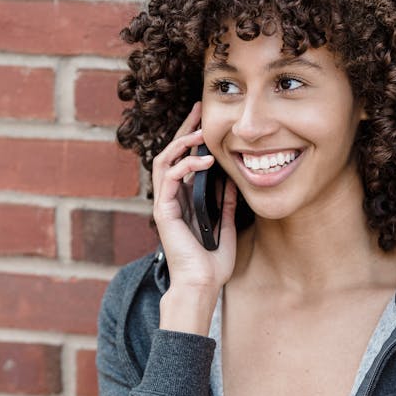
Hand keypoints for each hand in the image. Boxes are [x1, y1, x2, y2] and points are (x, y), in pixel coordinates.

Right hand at [151, 103, 237, 305]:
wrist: (201, 285)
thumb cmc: (212, 263)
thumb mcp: (227, 226)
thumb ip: (226, 203)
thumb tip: (232, 180)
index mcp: (185, 201)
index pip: (185, 161)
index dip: (194, 140)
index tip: (207, 122)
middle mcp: (172, 198)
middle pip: (171, 154)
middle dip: (185, 130)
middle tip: (199, 111)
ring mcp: (165, 203)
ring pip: (164, 160)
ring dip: (182, 143)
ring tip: (201, 134)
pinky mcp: (163, 211)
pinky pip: (168, 178)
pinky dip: (184, 164)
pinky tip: (203, 160)